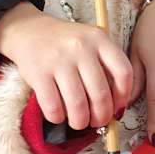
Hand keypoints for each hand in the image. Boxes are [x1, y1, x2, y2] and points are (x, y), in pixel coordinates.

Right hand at [0, 2, 131, 129]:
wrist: (30, 31)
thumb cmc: (67, 43)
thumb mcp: (92, 42)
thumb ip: (106, 66)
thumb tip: (117, 108)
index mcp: (99, 40)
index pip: (123, 72)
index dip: (124, 96)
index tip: (118, 108)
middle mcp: (81, 48)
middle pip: (100, 93)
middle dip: (102, 116)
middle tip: (98, 122)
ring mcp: (59, 60)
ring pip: (78, 104)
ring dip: (80, 121)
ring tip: (79, 122)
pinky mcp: (38, 73)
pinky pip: (53, 106)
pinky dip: (58, 117)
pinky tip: (59, 115)